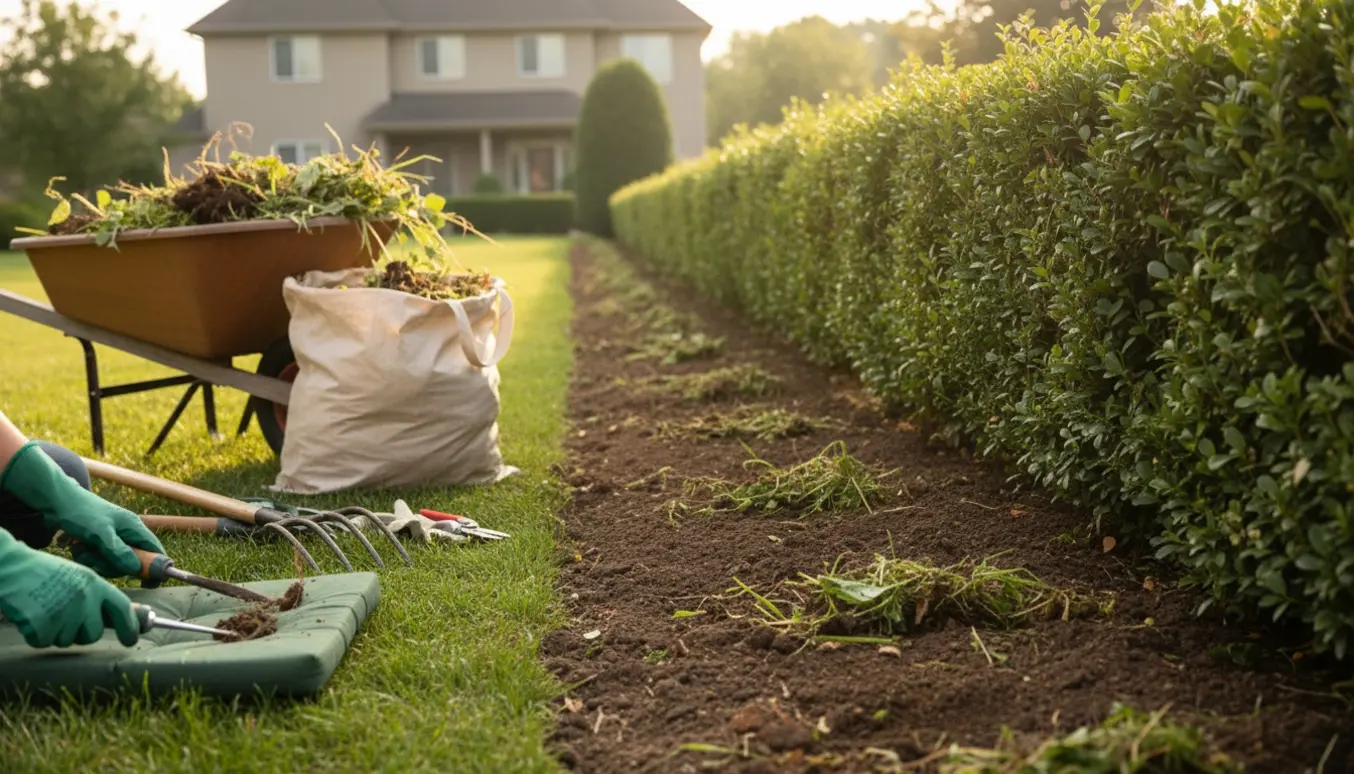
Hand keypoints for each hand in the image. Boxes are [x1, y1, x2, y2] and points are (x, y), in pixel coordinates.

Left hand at [0, 442, 163, 578]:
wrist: (56, 501)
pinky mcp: (98, 544)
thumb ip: (118, 551)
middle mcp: (126, 534)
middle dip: (113, 565)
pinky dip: (87, 558)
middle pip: (132, 562)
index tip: (147, 584)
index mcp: (134, 528)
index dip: (155, 567)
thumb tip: (136, 569)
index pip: (155, 550)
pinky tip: (76, 548)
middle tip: (97, 561)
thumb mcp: (100, 533)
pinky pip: (98, 560)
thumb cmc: (81, 512)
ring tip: (81, 550)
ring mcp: (112, 540)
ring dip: (96, 561)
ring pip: (113, 563)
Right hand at [0, 530, 139, 647]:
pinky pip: (43, 642)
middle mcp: (84, 598)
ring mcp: (64, 612)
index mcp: (95, 584)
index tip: (130, 640)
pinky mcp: (42, 625)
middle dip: (79, 632)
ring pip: (66, 640)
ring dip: (55, 632)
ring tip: (45, 609)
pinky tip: (31, 615)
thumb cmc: (44, 574)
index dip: (130, 627)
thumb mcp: (79, 578)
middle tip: (62, 616)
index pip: (122, 608)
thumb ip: (100, 598)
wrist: (11, 567)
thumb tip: (130, 617)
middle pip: (93, 634)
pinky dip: (36, 635)